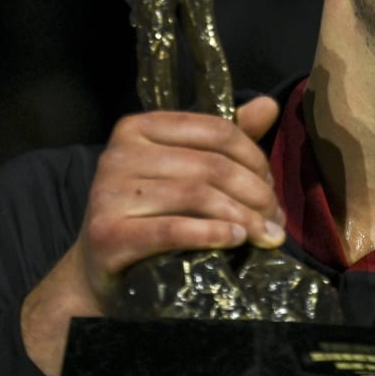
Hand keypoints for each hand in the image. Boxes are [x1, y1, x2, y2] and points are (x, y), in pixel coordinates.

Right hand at [20, 96, 284, 375]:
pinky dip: (213, 234)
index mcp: (138, 128)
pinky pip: (173, 230)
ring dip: (243, 217)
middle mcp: (118, 154)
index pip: (216, 130)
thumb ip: (224, 140)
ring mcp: (108, 194)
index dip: (255, 158)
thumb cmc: (150, 215)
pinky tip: (236, 240)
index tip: (272, 186)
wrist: (98, 271)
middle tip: (276, 219)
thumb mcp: (185, 171)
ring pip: (197, 196)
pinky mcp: (107, 234)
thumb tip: (268, 105)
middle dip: (256, 193)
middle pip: (211, 165)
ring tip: (266, 235)